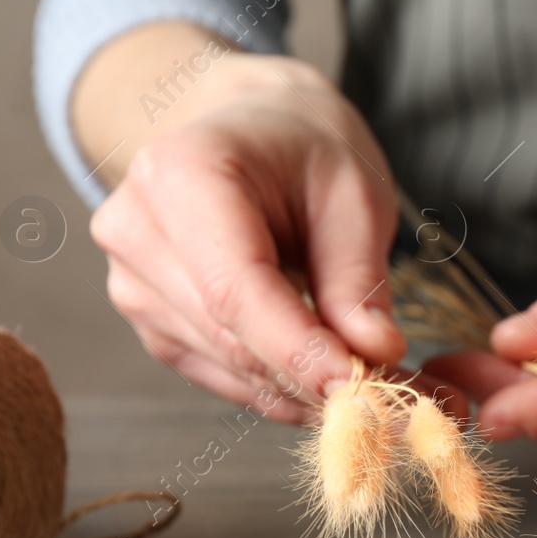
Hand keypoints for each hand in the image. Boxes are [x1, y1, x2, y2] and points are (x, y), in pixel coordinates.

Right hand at [85, 37, 409, 421]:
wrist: (256, 134)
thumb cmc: (308, 151)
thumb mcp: (355, 193)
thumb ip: (358, 276)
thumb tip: (374, 355)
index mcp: (181, 174)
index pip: (234, 288)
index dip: (297, 348)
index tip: (359, 387)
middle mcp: (138, 230)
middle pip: (230, 336)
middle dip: (317, 378)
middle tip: (403, 403)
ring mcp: (134, 283)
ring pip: (230, 368)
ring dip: (309, 392)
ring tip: (388, 391)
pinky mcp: (153, 323)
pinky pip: (224, 376)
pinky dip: (285, 388)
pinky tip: (333, 378)